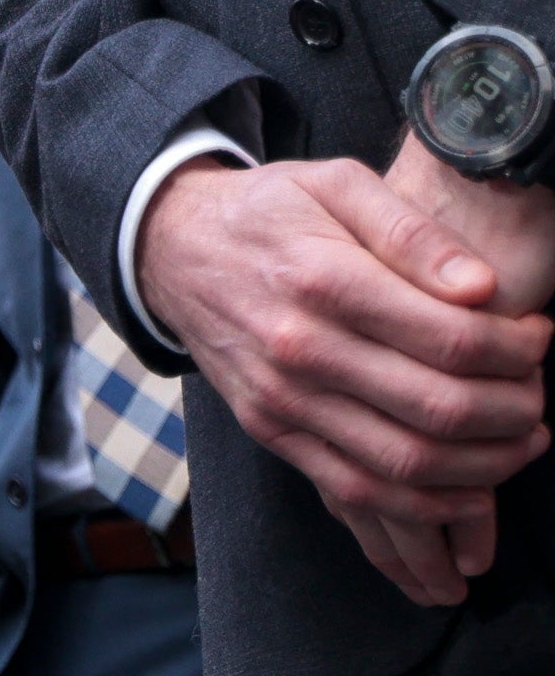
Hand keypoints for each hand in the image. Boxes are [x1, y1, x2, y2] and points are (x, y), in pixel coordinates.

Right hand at [139, 157, 552, 603]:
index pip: (451, 337)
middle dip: (517, 409)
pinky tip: (472, 490)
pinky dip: (429, 506)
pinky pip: (360, 492)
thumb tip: (483, 289)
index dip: (518, 349)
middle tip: (538, 392)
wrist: (172, 248)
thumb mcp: (336, 184)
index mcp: (321, 278)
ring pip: (409, 462)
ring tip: (523, 438)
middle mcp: (298, 347)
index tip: (538, 337)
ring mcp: (282, 399)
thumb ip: (412, 230)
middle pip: (440, 407)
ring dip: (488, 464)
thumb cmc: (269, 212)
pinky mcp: (271, 432)